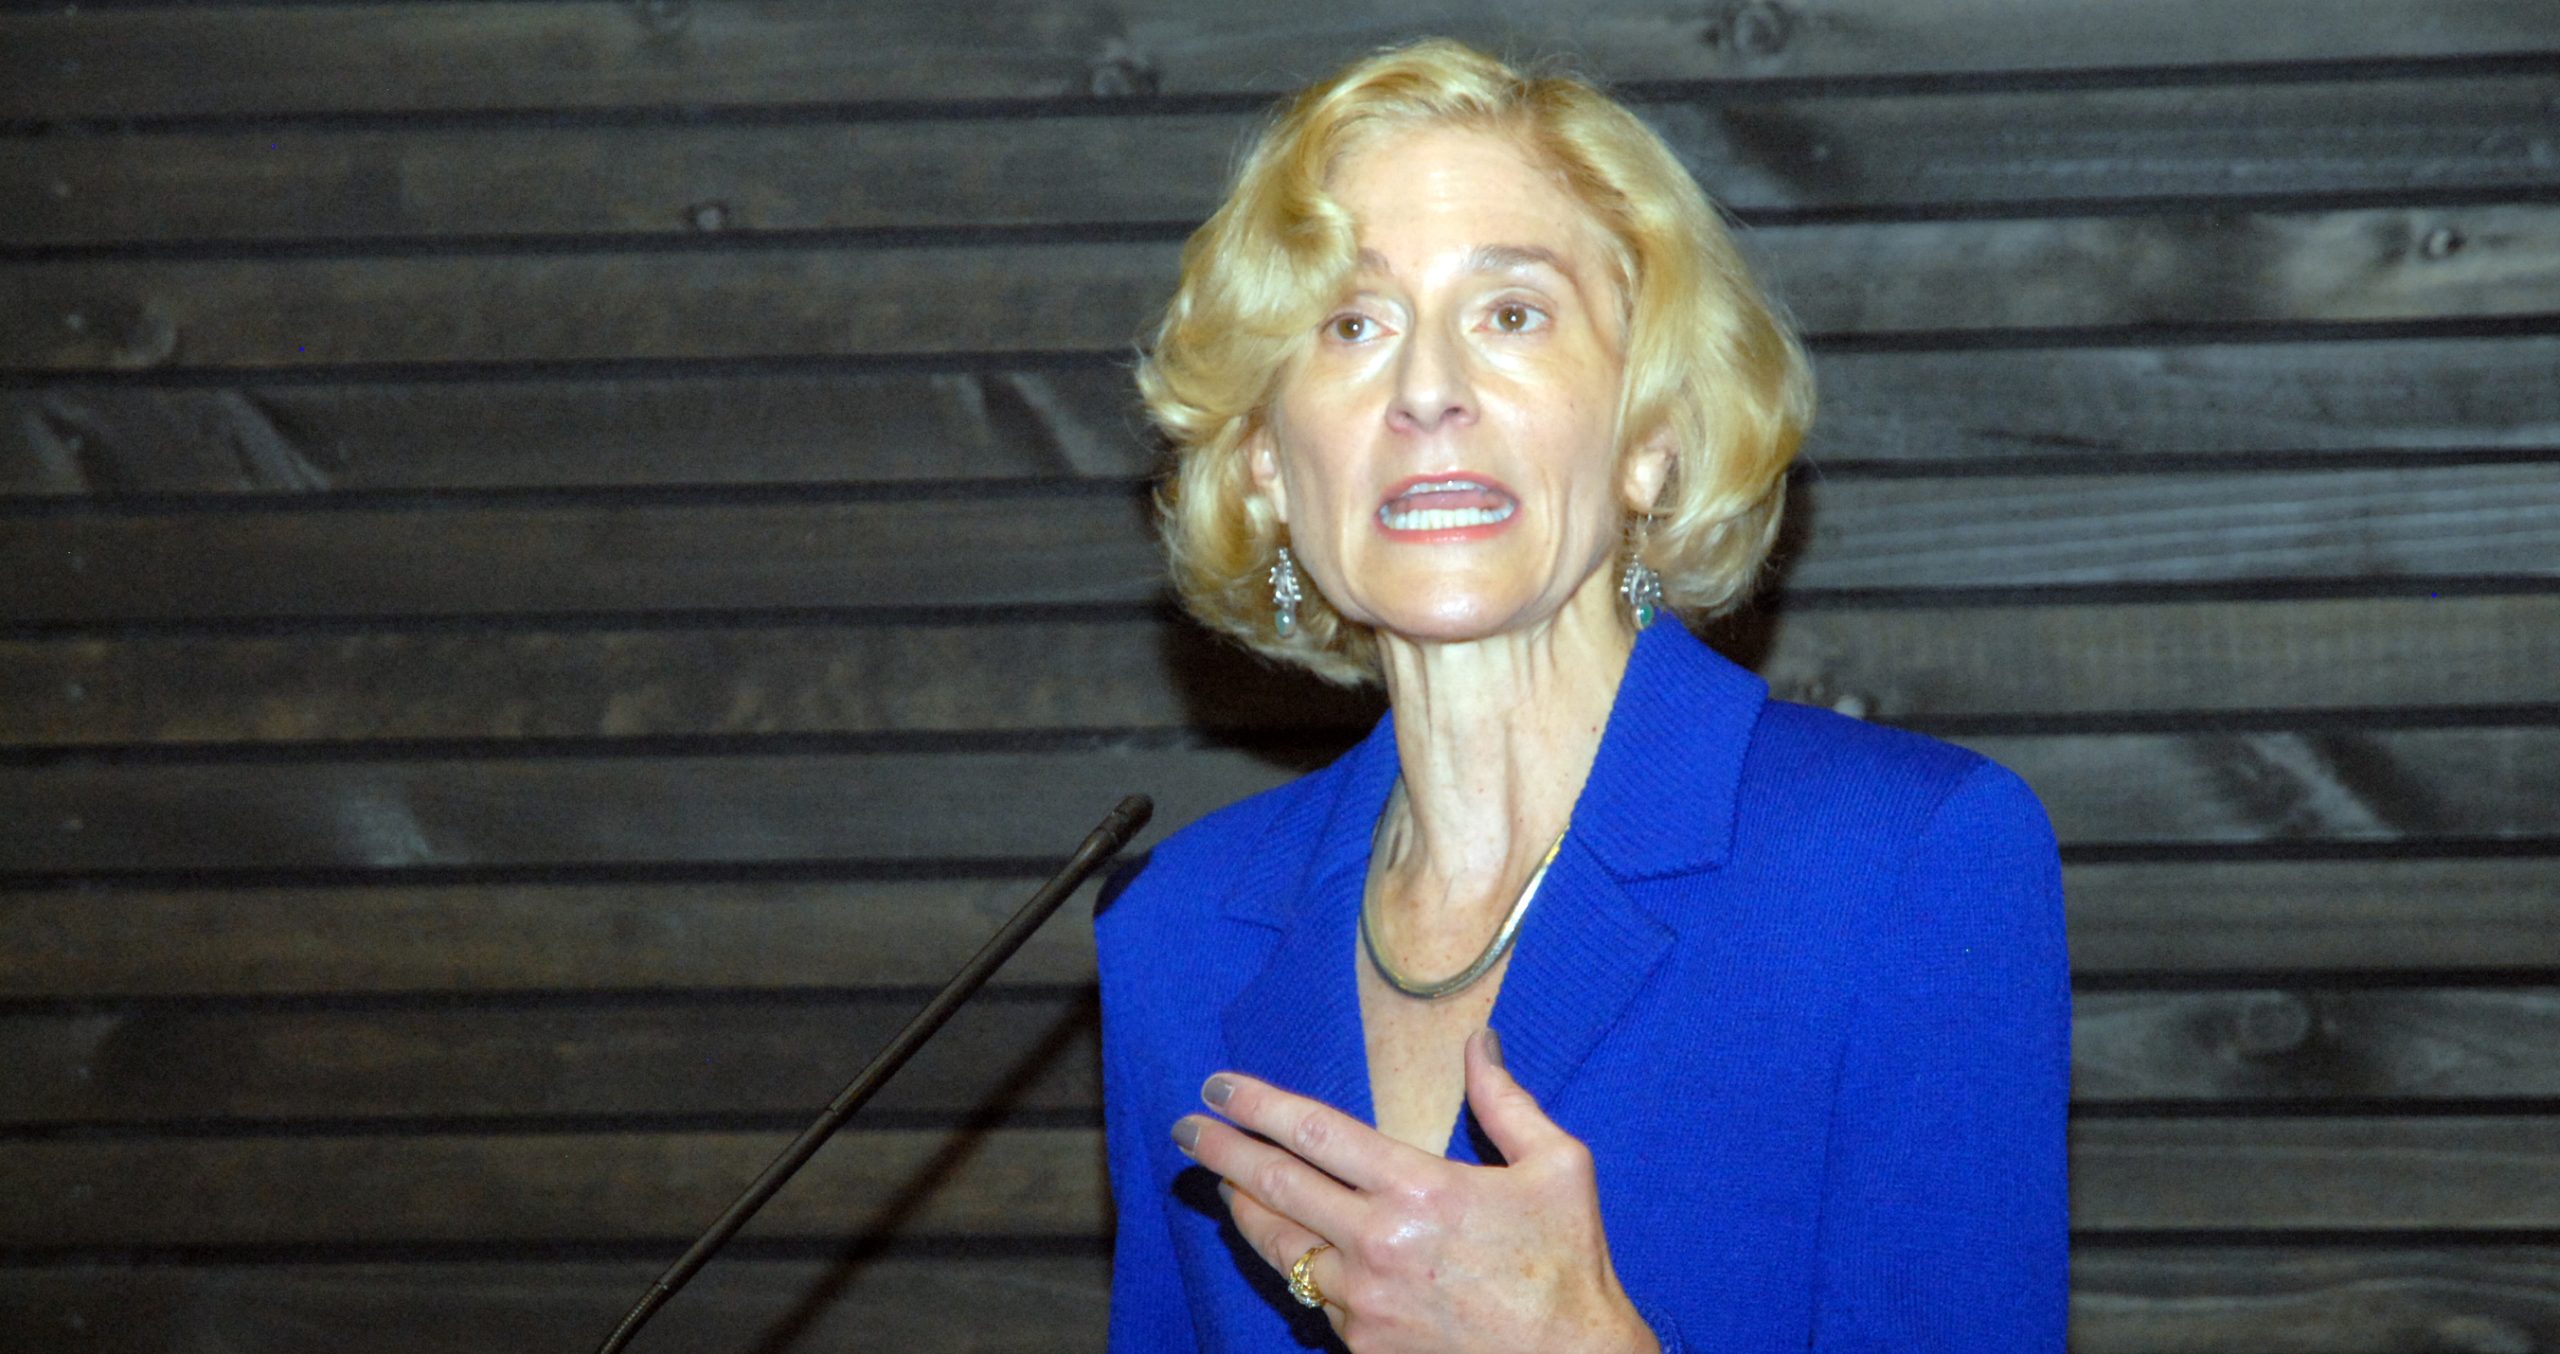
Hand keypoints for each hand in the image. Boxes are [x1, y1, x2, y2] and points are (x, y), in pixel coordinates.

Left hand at [1172, 1029, 1658, 1353]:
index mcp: (1419, 1189)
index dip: (1257, 1105)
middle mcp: (1377, 1243)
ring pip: (1279, 1247)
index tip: (1220, 1086)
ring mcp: (1362, 1301)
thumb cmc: (1568, 1264)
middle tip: (1188, 1129)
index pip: (1313, 1133)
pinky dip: (1296, 1265)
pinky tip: (1290, 1248)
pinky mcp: (1362, 1344)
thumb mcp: (1557, 1166)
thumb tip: (1480, 1043)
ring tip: (1222, 1185)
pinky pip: (1313, 1296)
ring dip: (1244, 1211)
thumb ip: (1506, 1102)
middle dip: (1221, 1152)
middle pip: (1274, 1187)